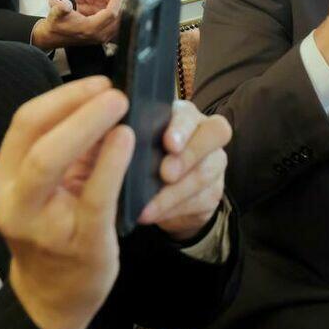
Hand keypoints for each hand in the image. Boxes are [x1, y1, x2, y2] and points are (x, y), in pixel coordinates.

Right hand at [0, 77, 134, 328]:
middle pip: (34, 137)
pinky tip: (126, 141)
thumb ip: (67, 148)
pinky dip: (111, 163)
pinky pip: (94, 197)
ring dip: (87, 126)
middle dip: (74, 106)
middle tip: (113, 91)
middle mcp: (14, 199)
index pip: (26, 122)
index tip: (98, 82)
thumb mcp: (48, 185)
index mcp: (5, 177)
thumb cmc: (53, 229)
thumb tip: (102, 101)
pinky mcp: (79, 242)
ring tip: (120, 107)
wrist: (53, 296)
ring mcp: (42, 224)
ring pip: (50, 162)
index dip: (63, 96)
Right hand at [31, 0, 122, 48]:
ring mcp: (96, 24)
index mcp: (91, 29)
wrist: (50, 36)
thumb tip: (65, 4)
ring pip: (100, 4)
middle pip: (111, 8)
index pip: (111, 13)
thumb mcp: (55, 16)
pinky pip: (96, 5)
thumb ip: (60, 9)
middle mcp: (97, 29)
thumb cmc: (54, 26)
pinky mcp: (92, 20)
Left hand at [138, 100, 231, 240]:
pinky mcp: (212, 194)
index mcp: (183, 116)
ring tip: (149, 206)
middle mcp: (205, 134)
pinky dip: (175, 210)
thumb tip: (113, 136)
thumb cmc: (140, 157)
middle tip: (166, 174)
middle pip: (215, 135)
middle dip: (188, 156)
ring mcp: (214, 164)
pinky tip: (154, 214)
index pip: (191, 113)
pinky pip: (202, 202)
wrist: (154, 191)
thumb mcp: (132, 142)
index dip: (182, 127)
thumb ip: (127, 135)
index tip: (168, 143)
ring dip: (176, 192)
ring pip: (207, 174)